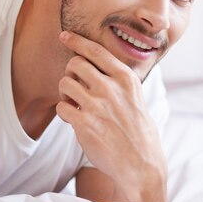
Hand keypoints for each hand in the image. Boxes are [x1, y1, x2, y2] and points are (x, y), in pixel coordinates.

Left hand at [56, 31, 166, 201]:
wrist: (141, 166)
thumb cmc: (139, 133)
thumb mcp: (137, 98)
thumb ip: (119, 82)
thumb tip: (98, 65)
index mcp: (126, 79)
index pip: (96, 51)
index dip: (77, 40)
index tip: (65, 35)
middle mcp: (111, 88)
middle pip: (75, 63)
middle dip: (70, 72)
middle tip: (74, 85)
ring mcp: (97, 105)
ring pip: (65, 83)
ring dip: (65, 92)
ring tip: (74, 103)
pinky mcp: (84, 123)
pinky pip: (61, 107)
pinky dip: (64, 112)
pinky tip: (74, 119)